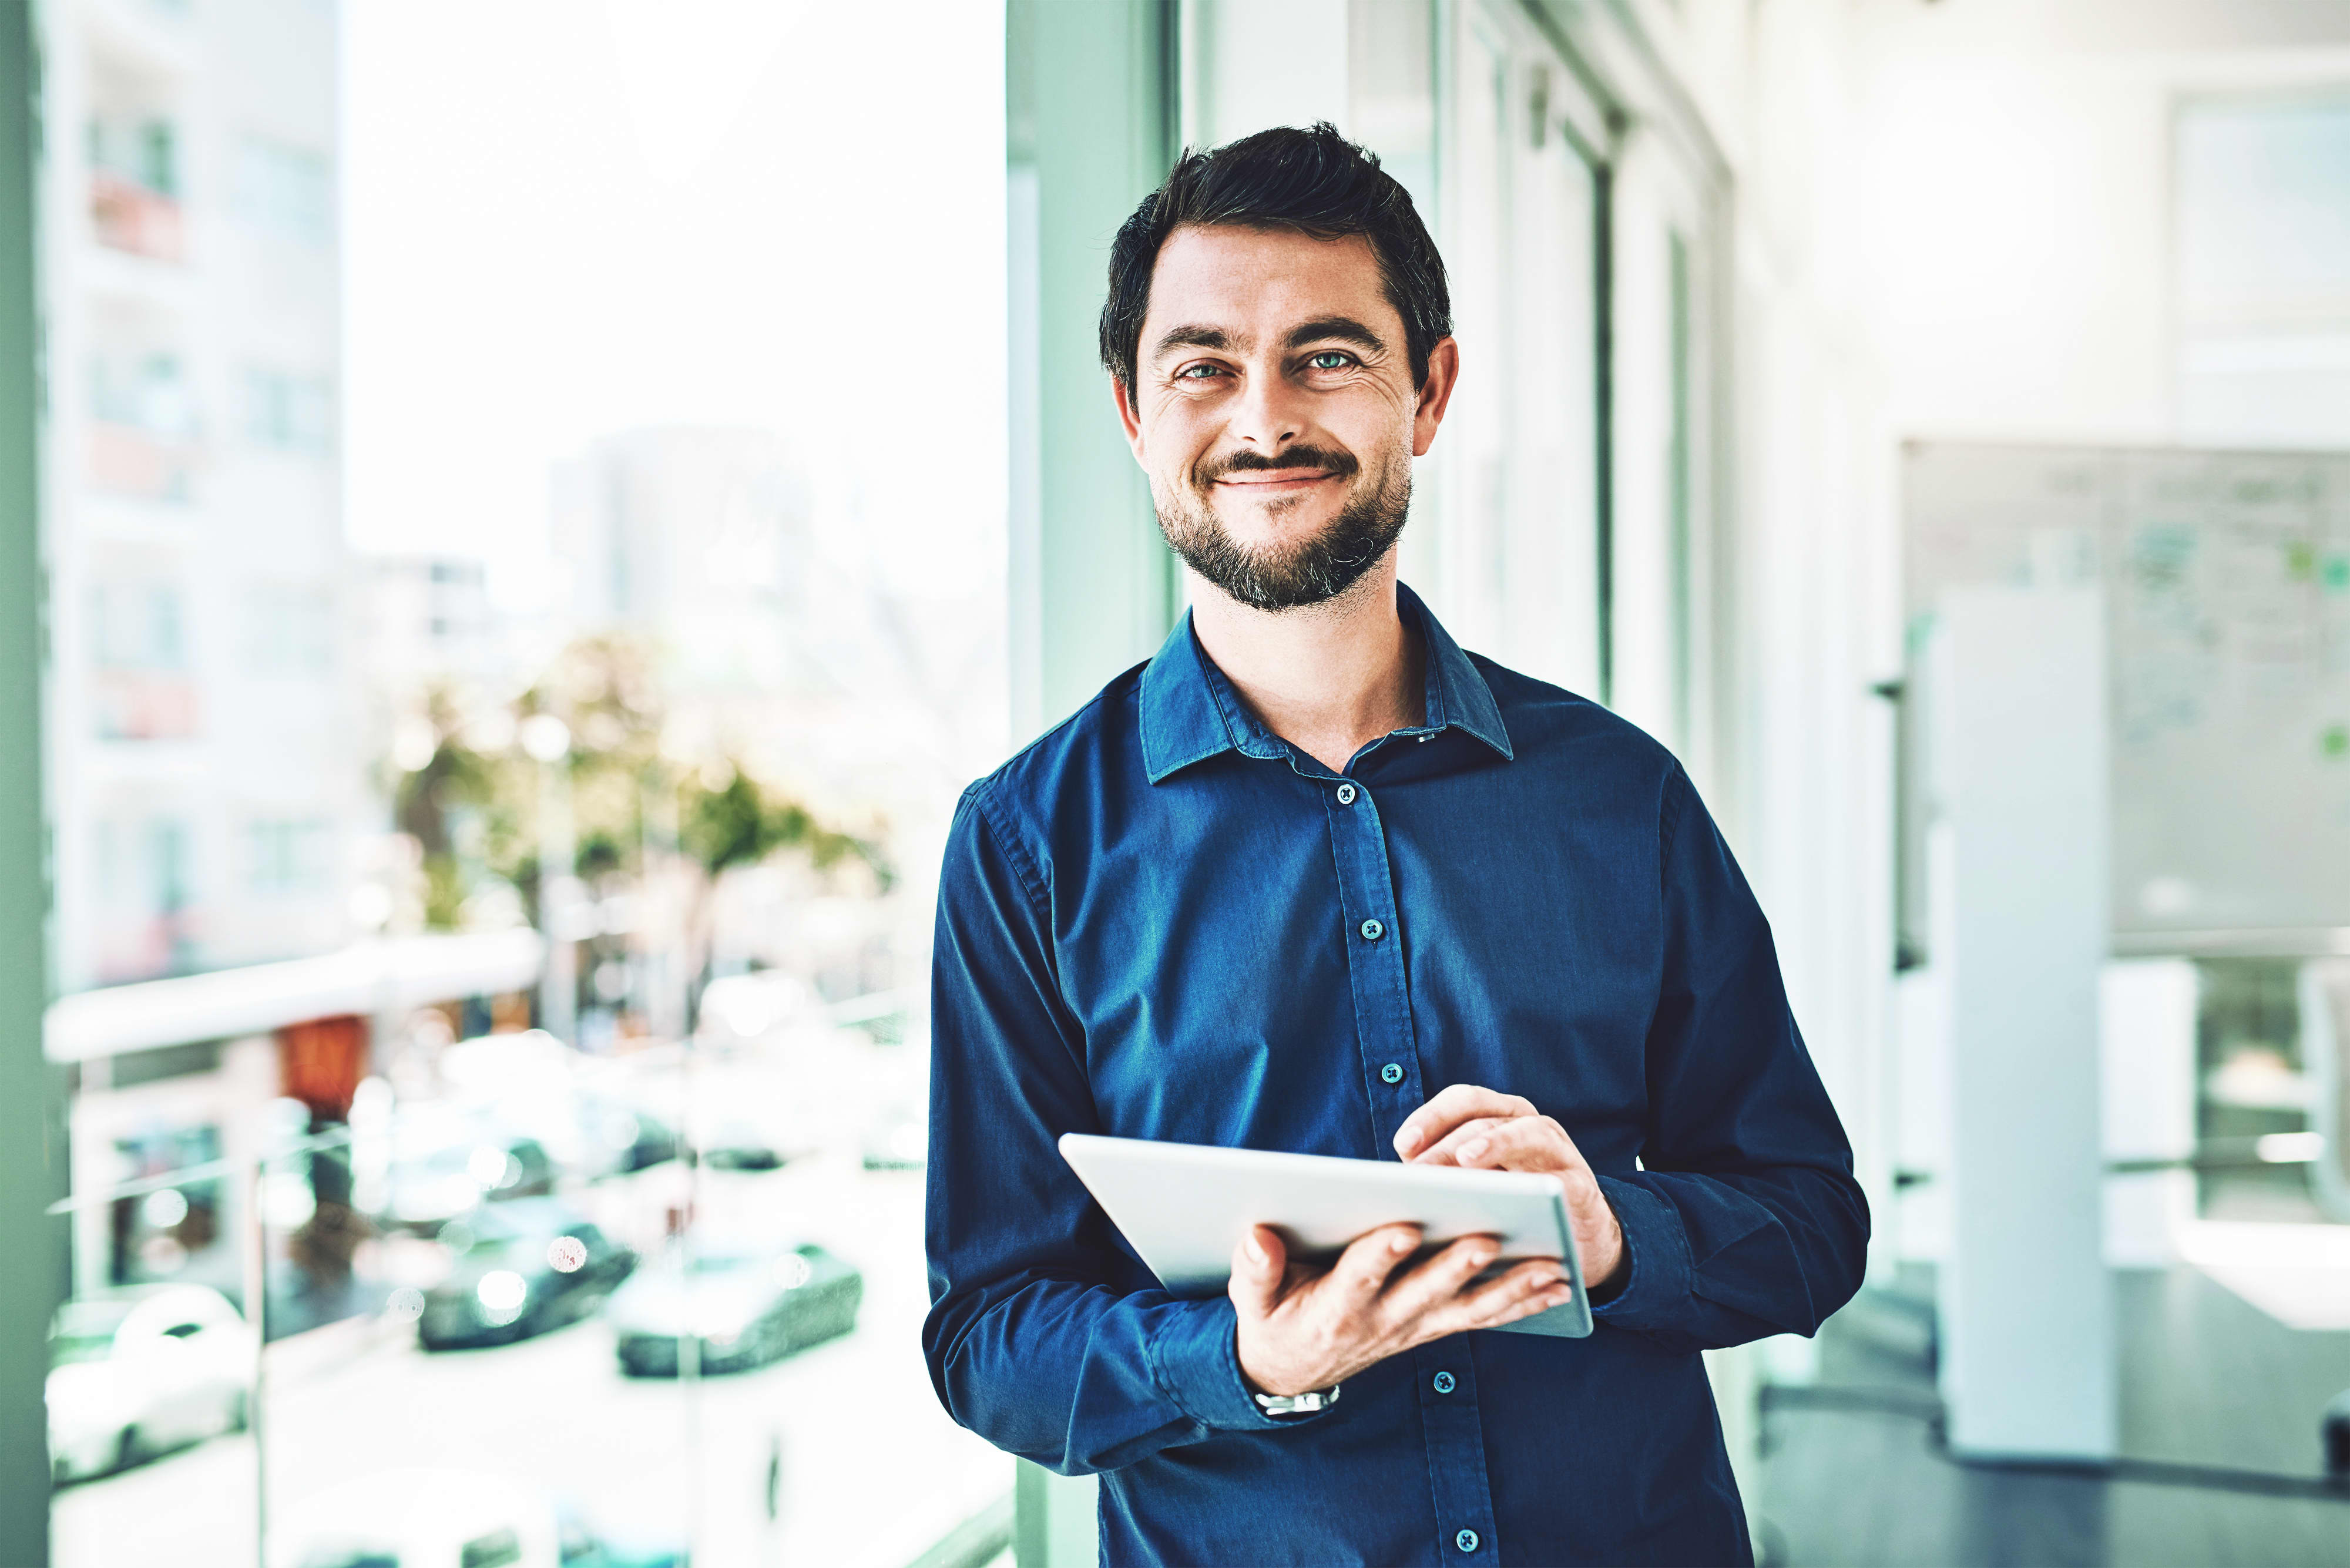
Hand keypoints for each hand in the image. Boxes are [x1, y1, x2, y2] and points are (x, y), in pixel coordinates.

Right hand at [1229, 1222, 1573, 1397]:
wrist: (1294, 1372)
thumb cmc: (1274, 1319)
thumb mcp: (1251, 1301)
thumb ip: (1254, 1270)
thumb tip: (1256, 1235)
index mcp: (1334, 1309)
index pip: (1357, 1279)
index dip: (1377, 1256)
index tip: (1398, 1228)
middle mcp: (1381, 1321)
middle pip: (1423, 1292)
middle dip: (1455, 1266)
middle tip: (1487, 1237)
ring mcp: (1412, 1328)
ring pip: (1466, 1308)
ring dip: (1509, 1289)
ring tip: (1550, 1266)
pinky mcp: (1431, 1327)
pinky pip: (1481, 1317)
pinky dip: (1520, 1302)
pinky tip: (1556, 1284)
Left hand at [1393, 1085, 1625, 1294]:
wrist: (1576, 1242)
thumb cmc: (1513, 1208)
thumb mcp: (1476, 1186)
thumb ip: (1443, 1174)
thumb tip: (1395, 1182)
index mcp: (1499, 1117)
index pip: (1463, 1101)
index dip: (1431, 1117)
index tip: (1402, 1145)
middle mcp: (1528, 1124)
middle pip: (1483, 1119)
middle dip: (1448, 1143)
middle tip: (1420, 1170)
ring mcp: (1559, 1150)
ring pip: (1525, 1133)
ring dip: (1494, 1143)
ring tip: (1466, 1160)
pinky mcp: (1581, 1185)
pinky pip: (1561, 1177)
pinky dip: (1541, 1181)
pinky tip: (1519, 1193)